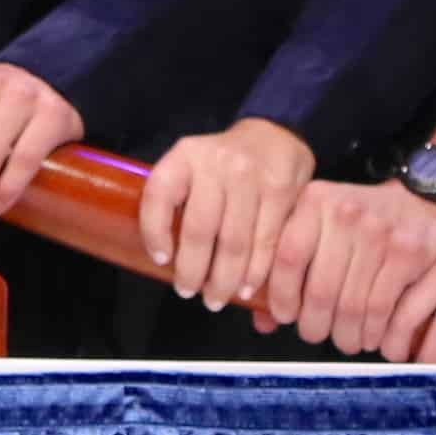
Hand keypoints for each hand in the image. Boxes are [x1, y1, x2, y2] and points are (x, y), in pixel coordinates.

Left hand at [138, 119, 315, 311]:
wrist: (274, 135)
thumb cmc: (222, 165)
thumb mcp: (193, 166)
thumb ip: (179, 201)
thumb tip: (162, 260)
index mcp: (185, 155)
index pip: (159, 194)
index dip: (154, 232)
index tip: (161, 260)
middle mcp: (217, 163)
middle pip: (199, 229)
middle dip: (192, 271)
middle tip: (187, 292)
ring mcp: (251, 177)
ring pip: (234, 243)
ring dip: (223, 280)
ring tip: (215, 299)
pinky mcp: (281, 192)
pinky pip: (266, 242)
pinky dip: (255, 273)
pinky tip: (247, 288)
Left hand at [256, 179, 435, 350]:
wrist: (424, 200)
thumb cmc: (363, 220)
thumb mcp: (324, 224)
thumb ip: (293, 264)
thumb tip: (263, 319)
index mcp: (315, 201)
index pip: (287, 257)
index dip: (282, 296)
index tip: (286, 316)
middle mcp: (345, 212)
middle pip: (319, 290)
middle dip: (314, 326)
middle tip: (316, 334)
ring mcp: (379, 232)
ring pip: (350, 305)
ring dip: (345, 335)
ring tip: (345, 340)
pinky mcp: (408, 253)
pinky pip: (379, 309)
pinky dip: (371, 332)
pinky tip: (369, 336)